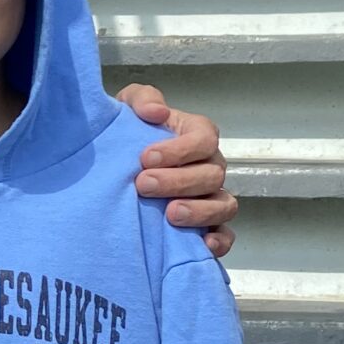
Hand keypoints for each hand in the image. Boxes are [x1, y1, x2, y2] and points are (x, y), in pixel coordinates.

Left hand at [116, 83, 237, 257]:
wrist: (117, 167)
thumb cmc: (129, 135)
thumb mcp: (128, 108)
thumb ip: (142, 99)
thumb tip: (155, 111)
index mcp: (199, 136)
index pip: (204, 139)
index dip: (179, 150)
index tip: (145, 157)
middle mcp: (211, 167)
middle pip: (211, 175)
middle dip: (178, 181)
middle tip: (144, 185)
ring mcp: (213, 197)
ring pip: (223, 205)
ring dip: (200, 211)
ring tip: (170, 214)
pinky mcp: (209, 227)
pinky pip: (225, 236)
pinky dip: (219, 241)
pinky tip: (201, 244)